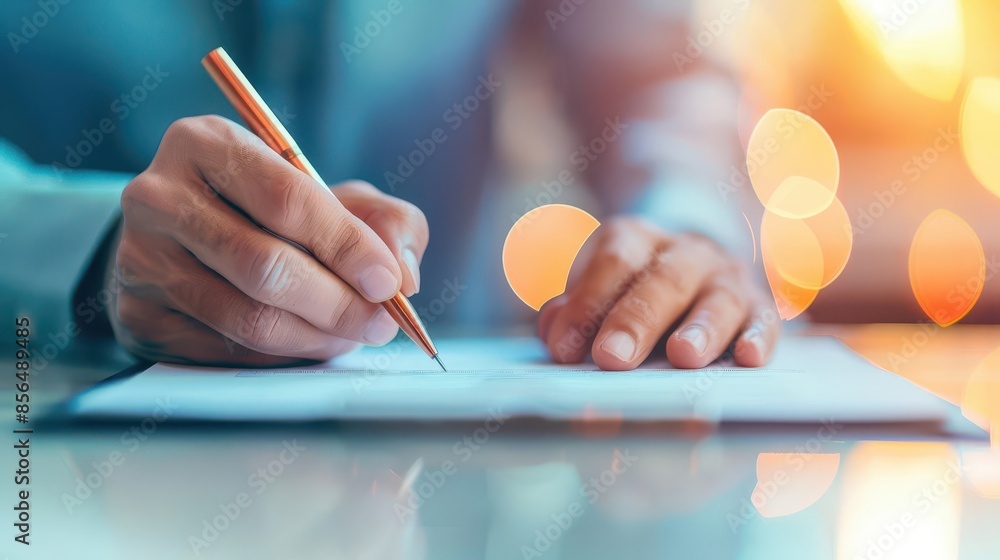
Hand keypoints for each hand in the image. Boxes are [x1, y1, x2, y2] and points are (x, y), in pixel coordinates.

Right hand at [107, 115, 427, 365]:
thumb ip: (386, 221)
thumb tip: (403, 274)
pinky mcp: (137, 314)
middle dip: (337, 303)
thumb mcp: (336, 197)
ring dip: (314, 337)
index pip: (286, 198)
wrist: (188, 242)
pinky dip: (280, 357)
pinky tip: (306, 343)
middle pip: (264, 265)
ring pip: (245, 317)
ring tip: (351, 335)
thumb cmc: (275, 214)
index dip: (346, 246)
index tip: (388, 283)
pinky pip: (224, 351)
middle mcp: (159, 196)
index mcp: (206, 143)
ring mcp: (140, 258)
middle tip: (379, 323)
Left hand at [537, 217, 777, 369]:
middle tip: (612, 358)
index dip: (587, 304)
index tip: (563, 348)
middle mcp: (684, 252)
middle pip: (662, 282)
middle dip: (636, 321)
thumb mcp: (594, 287)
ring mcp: (725, 277)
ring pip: (717, 298)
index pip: (612, 263)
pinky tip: (749, 358)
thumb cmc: (628, 287)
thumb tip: (554, 331)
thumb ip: (572, 309)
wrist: (689, 258)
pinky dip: (758, 338)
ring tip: (684, 356)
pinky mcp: (758, 306)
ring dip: (701, 328)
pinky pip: (763, 319)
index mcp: (635, 239)